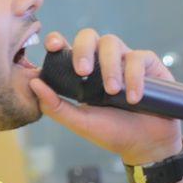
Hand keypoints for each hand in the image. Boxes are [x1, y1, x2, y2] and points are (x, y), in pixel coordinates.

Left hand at [30, 29, 182, 164]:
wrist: (147, 146)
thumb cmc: (114, 133)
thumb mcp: (81, 123)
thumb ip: (56, 106)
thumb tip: (33, 84)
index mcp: (85, 73)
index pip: (68, 48)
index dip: (58, 41)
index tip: (53, 45)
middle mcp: (104, 62)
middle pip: (89, 36)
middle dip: (83, 49)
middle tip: (83, 71)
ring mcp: (126, 61)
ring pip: (112, 43)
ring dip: (110, 67)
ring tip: (113, 91)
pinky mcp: (149, 64)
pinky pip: (138, 58)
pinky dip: (134, 76)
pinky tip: (134, 97)